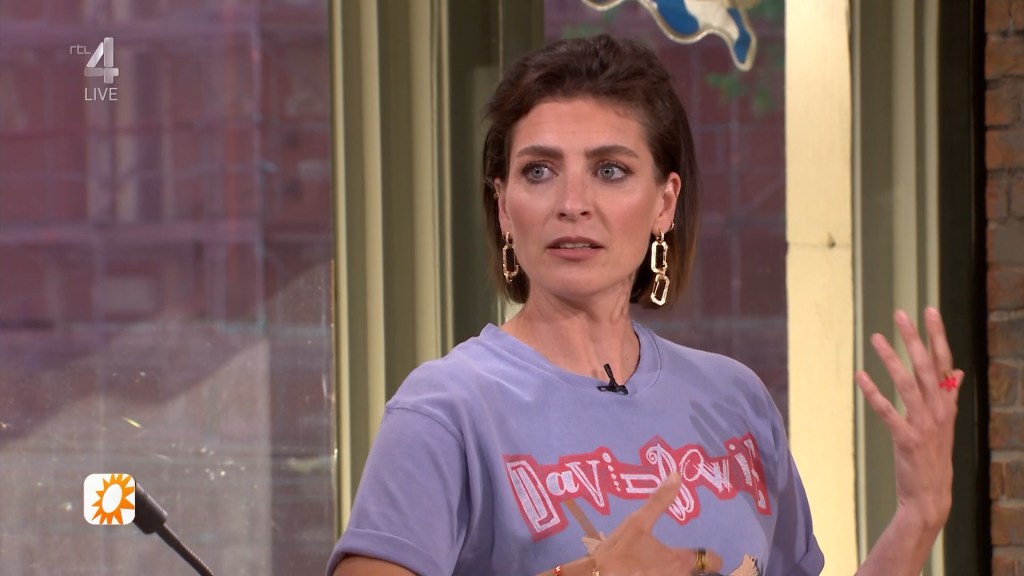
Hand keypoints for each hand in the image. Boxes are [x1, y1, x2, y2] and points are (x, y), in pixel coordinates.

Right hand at [592, 473, 722, 575]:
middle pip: (701, 575)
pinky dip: (666, 575)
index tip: (707, 551)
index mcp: (679, 560)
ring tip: (668, 564)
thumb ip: (660, 500)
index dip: (712, 556)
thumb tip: (677, 474)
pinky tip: (652, 570)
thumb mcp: (637, 521)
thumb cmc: (620, 549)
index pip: (713, 562)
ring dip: (683, 572)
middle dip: (698, 569)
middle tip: (689, 559)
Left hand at [855, 307, 960, 530]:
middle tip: (900, 314)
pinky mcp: (906, 439)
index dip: (937, 335)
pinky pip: (887, 411)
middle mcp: (938, 410)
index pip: (944, 362)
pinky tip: (860, 376)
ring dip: (890, 359)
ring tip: (876, 338)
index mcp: (947, 404)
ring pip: (906, 384)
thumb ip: (948, 396)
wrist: (931, 496)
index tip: (929, 310)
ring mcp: (924, 425)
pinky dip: (873, 393)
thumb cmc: (934, 455)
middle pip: (925, 366)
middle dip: (913, 338)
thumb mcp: (945, 423)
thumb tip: (956, 372)